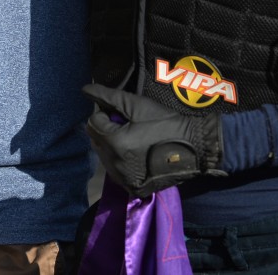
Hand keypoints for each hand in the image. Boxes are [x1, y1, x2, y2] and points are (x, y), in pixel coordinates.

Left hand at [83, 83, 225, 197]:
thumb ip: (109, 97)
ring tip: (131, 137)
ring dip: (111, 145)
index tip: (121, 113)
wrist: (192, 146)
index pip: (93, 123)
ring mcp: (123, 180)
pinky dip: (119, 161)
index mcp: (115, 143)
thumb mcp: (137, 105)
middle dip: (106, 130)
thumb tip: (85, 89)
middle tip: (126, 124)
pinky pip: (115, 172)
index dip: (105, 114)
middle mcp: (115, 165)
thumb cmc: (164, 122)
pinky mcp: (132, 188)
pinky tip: (134, 153)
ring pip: (103, 157)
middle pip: (96, 141)